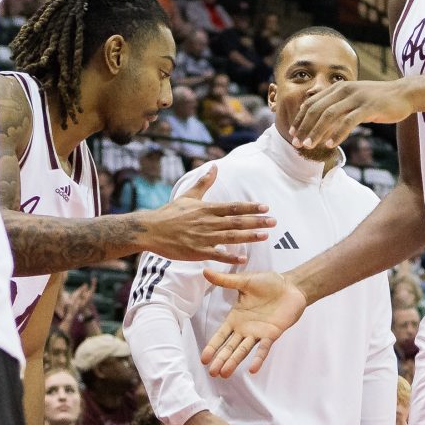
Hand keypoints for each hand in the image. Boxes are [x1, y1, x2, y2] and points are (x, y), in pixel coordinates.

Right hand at [138, 168, 272, 262]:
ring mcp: (203, 237)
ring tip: (265, 236)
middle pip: (236, 221)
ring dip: (249, 236)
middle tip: (273, 222)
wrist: (151, 230)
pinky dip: (230, 256)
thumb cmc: (170, 213)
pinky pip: (217, 254)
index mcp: (207, 208)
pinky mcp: (197, 251)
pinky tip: (243, 258)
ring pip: (231, 236)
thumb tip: (214, 166)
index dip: (251, 207)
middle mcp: (208, 222)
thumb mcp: (188, 195)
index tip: (266, 207)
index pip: (233, 207)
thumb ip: (204, 182)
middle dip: (257, 221)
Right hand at [200, 268, 307, 377]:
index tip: (203, 359)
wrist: (291, 286)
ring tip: (224, 374)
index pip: (221, 335)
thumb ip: (225, 280)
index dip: (212, 346)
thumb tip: (205, 271)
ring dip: (233, 362)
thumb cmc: (268, 283)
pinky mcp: (272, 334)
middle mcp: (245, 329)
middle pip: (230, 347)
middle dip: (220, 360)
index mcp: (236, 318)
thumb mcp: (244, 281)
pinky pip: (263, 348)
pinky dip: (258, 359)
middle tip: (212, 373)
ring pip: (243, 350)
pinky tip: (252, 369)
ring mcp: (258, 333)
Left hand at [286, 77, 414, 149]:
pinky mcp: (369, 107)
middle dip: (304, 127)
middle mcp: (344, 90)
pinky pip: (348, 121)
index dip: (300, 118)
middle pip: (317, 109)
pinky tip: (331, 145)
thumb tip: (321, 123)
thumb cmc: (378, 100)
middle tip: (297, 143)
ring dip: (317, 132)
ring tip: (309, 146)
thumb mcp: (354, 100)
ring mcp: (356, 97)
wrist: (404, 94)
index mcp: (338, 88)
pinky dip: (338, 134)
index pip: (312, 103)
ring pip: (329, 115)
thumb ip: (338, 107)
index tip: (293, 133)